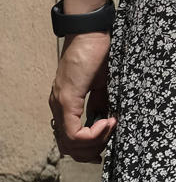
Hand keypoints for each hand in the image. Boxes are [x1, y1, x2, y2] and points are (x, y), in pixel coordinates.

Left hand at [49, 33, 113, 162]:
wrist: (91, 32)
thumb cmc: (99, 53)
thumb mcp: (103, 85)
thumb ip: (101, 104)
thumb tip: (108, 122)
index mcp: (66, 104)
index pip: (70, 140)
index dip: (91, 146)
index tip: (111, 131)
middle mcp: (58, 107)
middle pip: (68, 147)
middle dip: (92, 149)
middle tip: (111, 136)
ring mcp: (60, 104)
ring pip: (69, 144)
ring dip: (95, 142)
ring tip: (111, 126)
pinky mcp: (67, 100)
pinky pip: (73, 133)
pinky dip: (94, 133)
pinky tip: (108, 120)